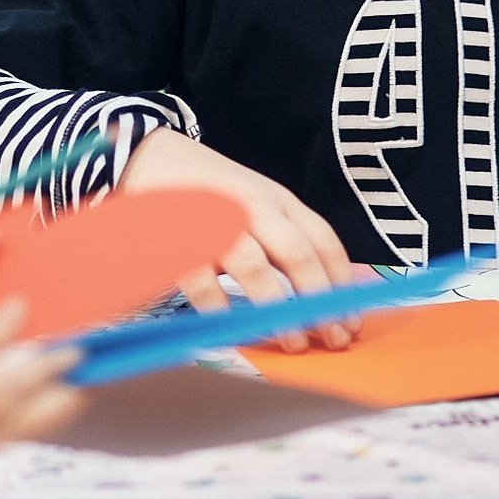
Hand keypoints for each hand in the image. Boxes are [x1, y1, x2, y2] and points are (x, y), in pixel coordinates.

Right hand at [116, 127, 360, 350]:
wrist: (147, 156)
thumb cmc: (209, 189)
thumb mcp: (257, 199)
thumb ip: (286, 234)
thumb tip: (327, 289)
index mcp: (277, 199)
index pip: (322, 240)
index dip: (342, 284)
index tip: (351, 320)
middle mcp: (252, 207)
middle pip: (297, 254)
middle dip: (319, 301)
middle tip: (333, 339)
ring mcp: (215, 221)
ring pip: (255, 268)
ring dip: (278, 311)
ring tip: (293, 343)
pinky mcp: (178, 239)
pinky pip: (203, 282)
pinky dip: (221, 310)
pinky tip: (232, 331)